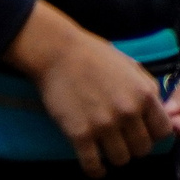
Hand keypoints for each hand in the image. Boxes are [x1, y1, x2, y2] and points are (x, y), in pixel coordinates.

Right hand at [9, 0, 170, 175]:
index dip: (152, 134)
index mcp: (143, 95)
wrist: (53, 50)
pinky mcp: (79, 133)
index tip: (140, 132)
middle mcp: (127, 112)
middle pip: (142, 149)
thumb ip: (148, 89)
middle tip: (118, 138)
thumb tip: (161, 112)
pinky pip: (93, 164)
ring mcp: (103, 124)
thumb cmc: (92, 55)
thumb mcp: (130, 66)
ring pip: (121, 159)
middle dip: (132, 145)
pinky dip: (95, 170)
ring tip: (104, 147)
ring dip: (114, 156)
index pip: (163, 132)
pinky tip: (94, 167)